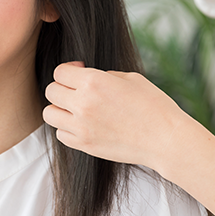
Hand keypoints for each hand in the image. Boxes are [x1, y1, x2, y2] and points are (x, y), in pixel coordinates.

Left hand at [43, 62, 195, 171]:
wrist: (165, 139)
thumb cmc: (154, 105)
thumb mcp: (130, 78)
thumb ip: (103, 75)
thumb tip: (86, 77)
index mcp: (94, 81)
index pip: (60, 72)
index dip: (69, 70)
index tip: (80, 72)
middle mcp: (83, 103)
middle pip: (50, 91)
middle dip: (62, 87)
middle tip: (77, 90)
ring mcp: (82, 127)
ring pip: (49, 114)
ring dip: (60, 109)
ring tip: (76, 109)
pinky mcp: (85, 145)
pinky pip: (61, 134)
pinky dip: (67, 129)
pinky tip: (83, 125)